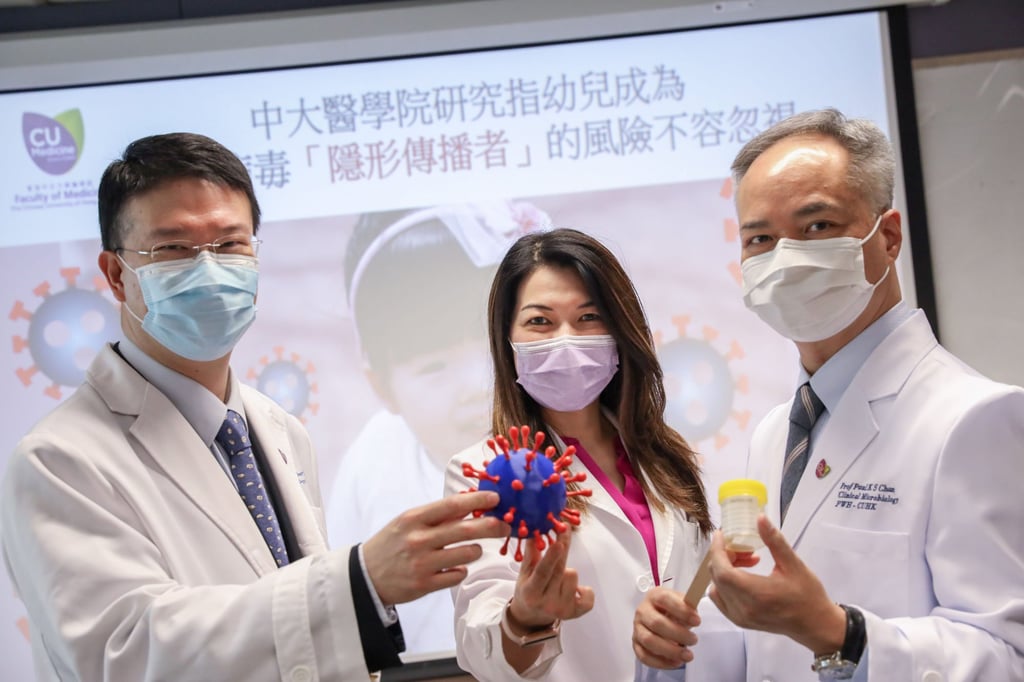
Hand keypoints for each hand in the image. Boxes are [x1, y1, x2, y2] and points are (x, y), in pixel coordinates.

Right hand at [362, 490, 507, 604]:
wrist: (364, 577)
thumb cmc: (392, 544)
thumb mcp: (407, 522)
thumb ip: (437, 514)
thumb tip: (470, 503)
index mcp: (414, 518)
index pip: (453, 505)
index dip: (478, 500)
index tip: (496, 497)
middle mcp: (419, 539)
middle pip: (467, 530)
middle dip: (493, 526)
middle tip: (506, 525)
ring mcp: (422, 564)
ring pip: (468, 554)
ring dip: (476, 551)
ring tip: (469, 550)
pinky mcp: (424, 585)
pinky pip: (458, 575)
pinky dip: (461, 570)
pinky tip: (453, 567)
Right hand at [506, 530, 594, 630]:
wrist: (531, 615)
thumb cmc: (528, 590)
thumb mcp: (524, 573)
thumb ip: (531, 554)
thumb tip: (535, 534)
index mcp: (531, 592)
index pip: (542, 573)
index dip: (551, 558)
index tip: (559, 543)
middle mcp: (546, 603)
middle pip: (560, 571)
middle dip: (561, 549)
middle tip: (563, 528)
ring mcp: (561, 610)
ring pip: (573, 576)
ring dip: (567, 572)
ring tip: (556, 579)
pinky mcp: (574, 613)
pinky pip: (588, 597)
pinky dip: (585, 591)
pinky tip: (575, 591)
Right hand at [632, 586, 700, 668]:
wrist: (659, 615)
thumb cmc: (671, 609)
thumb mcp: (682, 601)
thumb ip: (689, 605)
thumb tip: (694, 613)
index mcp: (654, 596)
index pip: (665, 599)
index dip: (681, 610)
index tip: (697, 621)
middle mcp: (642, 611)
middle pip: (656, 623)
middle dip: (678, 634)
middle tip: (694, 640)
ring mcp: (637, 628)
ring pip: (649, 641)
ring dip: (670, 651)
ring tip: (688, 655)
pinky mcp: (636, 644)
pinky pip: (644, 656)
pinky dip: (661, 662)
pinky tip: (676, 662)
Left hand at [707, 514, 845, 653]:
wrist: (815, 624)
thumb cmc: (807, 595)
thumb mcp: (794, 564)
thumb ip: (774, 540)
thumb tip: (760, 518)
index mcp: (756, 594)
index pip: (723, 571)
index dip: (717, 550)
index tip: (721, 534)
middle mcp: (743, 608)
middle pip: (717, 576)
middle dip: (723, 556)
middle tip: (741, 547)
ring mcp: (739, 617)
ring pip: (716, 587)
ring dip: (724, 570)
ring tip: (747, 562)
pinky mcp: (740, 621)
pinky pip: (720, 599)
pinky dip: (724, 584)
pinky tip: (743, 576)